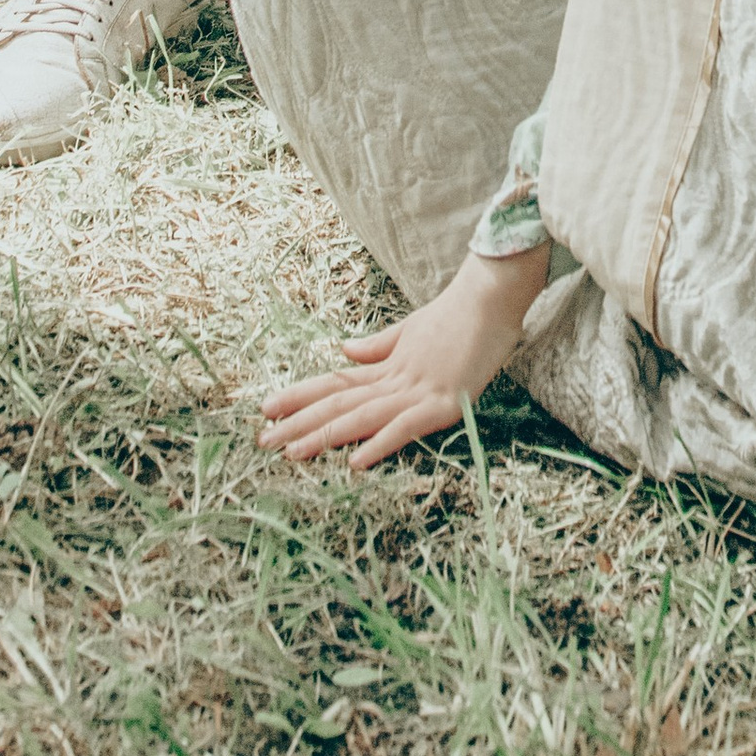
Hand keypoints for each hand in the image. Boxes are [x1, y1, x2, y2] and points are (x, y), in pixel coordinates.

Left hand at [260, 244, 549, 471]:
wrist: (492, 293)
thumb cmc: (459, 311)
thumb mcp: (412, 329)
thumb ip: (379, 346)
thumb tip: (344, 349)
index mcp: (389, 363)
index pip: (336, 383)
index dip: (300, 396)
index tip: (266, 409)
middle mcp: (397, 378)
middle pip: (340, 403)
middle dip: (299, 422)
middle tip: (262, 439)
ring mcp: (420, 391)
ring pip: (362, 416)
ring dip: (326, 436)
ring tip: (292, 451)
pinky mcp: (445, 403)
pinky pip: (406, 427)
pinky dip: (380, 443)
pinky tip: (355, 461)